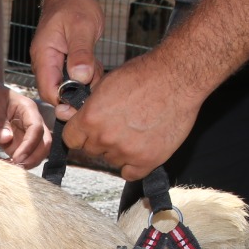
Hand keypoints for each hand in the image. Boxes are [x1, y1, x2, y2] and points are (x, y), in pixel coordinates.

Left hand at [0, 81, 47, 168]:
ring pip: (37, 152)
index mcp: (28, 110)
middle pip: (44, 143)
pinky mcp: (17, 144)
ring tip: (10, 167)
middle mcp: (31, 123)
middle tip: (17, 166)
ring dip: (27, 162)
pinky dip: (17, 164)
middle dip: (34, 157)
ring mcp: (26, 135)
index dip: (30, 145)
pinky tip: (5, 165)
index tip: (17, 157)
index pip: (37, 129)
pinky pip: (23, 157)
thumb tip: (6, 138)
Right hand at [30, 0, 103, 118]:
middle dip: (78, 93)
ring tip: (97, 68)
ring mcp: (52, 64)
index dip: (65, 100)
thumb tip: (80, 77)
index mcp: (44, 56)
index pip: (49, 91)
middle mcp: (44, 64)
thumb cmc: (74, 6)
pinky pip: (72, 80)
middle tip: (96, 79)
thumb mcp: (82, 27)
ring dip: (84, 84)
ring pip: (66, 88)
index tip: (86, 98)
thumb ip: (81, 53)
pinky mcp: (61, 64)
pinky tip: (94, 65)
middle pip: (57, 93)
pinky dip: (86, 77)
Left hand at [61, 52, 204, 180]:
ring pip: (112, 160)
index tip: (88, 130)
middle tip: (119, 125)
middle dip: (101, 140)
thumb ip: (88, 105)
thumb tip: (70, 115)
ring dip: (120, 150)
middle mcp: (105, 138)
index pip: (71, 139)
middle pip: (92, 150)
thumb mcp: (107, 83)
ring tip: (136, 130)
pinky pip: (131, 173)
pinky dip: (134, 165)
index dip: (80, 134)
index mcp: (90, 118)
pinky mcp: (147, 160)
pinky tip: (141, 149)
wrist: (178, 78)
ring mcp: (126, 151)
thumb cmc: (144, 74)